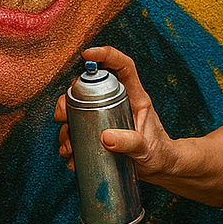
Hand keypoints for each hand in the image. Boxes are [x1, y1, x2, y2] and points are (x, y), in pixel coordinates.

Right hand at [53, 46, 179, 179]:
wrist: (160, 169)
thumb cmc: (160, 154)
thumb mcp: (146, 148)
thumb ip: (130, 142)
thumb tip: (105, 137)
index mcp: (134, 97)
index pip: (123, 67)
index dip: (106, 55)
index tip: (87, 54)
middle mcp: (117, 103)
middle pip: (88, 88)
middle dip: (69, 99)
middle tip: (62, 115)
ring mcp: (106, 118)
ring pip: (78, 113)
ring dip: (66, 128)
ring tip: (67, 147)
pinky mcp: (99, 134)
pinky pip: (79, 134)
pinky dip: (70, 145)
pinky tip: (71, 158)